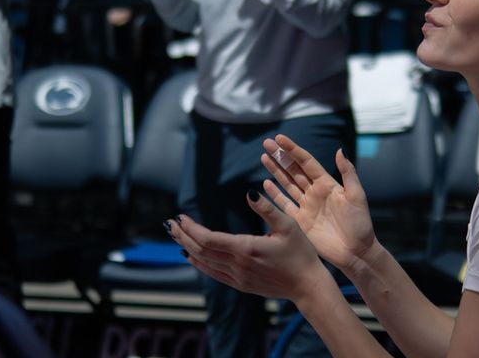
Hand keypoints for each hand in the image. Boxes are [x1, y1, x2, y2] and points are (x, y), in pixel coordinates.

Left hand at [168, 195, 330, 300]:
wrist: (307, 285)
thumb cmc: (301, 253)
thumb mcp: (289, 225)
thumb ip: (267, 208)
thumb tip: (250, 193)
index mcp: (247, 249)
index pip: (208, 239)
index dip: (191, 229)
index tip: (181, 217)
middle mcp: (238, 265)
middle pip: (201, 251)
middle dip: (184, 236)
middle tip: (170, 224)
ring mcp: (238, 277)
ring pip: (205, 263)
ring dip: (188, 248)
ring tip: (176, 236)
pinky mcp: (241, 284)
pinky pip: (214, 274)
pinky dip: (200, 263)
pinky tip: (191, 256)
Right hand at [259, 135, 377, 271]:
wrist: (355, 252)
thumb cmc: (360, 224)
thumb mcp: (357, 196)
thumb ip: (348, 173)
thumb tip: (339, 150)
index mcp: (327, 184)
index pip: (306, 162)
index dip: (293, 150)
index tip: (279, 138)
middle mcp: (315, 192)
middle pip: (294, 170)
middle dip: (280, 156)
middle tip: (266, 143)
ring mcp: (307, 206)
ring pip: (287, 184)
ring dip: (276, 171)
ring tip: (264, 157)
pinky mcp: (300, 221)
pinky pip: (285, 204)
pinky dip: (275, 194)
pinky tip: (265, 183)